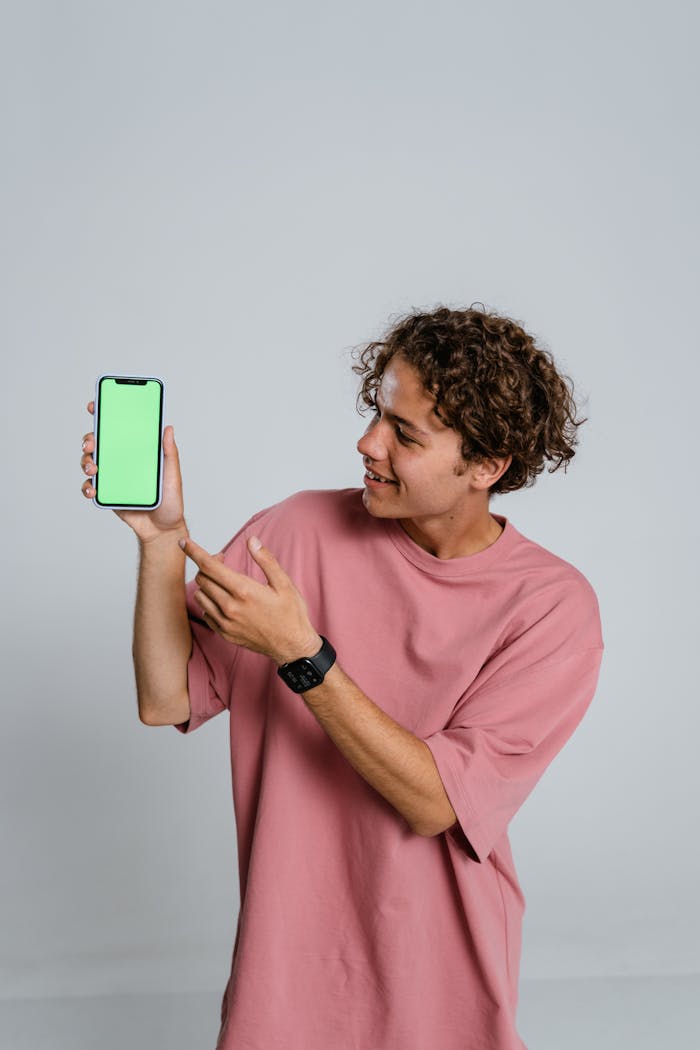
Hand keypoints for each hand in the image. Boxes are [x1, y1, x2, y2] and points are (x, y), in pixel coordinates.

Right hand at [80, 400, 187, 542]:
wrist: (162, 529)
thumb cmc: (170, 500)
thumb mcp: (172, 474)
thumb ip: (169, 452)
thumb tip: (167, 427)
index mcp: (136, 452)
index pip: (119, 429)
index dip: (105, 415)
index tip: (95, 405)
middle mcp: (121, 461)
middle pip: (98, 443)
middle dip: (89, 439)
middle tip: (92, 443)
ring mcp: (112, 477)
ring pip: (89, 463)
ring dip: (86, 462)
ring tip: (94, 469)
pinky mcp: (107, 494)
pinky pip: (90, 488)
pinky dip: (87, 487)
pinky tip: (93, 489)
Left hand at [180, 534, 321, 665]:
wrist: (292, 647)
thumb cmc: (291, 614)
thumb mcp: (284, 583)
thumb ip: (266, 560)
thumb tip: (251, 540)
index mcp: (244, 591)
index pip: (210, 566)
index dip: (194, 551)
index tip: (183, 542)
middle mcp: (230, 607)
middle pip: (202, 578)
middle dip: (208, 565)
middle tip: (223, 561)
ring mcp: (225, 622)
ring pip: (200, 595)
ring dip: (207, 584)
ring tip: (223, 581)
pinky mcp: (224, 633)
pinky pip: (205, 613)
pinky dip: (209, 602)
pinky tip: (224, 600)